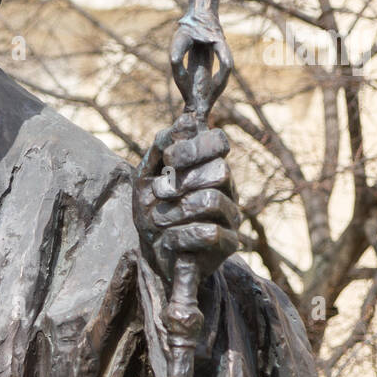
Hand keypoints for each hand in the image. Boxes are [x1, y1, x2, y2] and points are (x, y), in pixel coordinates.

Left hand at [133, 114, 240, 287]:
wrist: (153, 256)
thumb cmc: (153, 212)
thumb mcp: (146, 178)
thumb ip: (161, 148)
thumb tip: (186, 120)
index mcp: (208, 166)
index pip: (219, 142)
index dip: (195, 146)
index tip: (168, 159)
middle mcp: (227, 188)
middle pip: (220, 171)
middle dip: (182, 182)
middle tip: (161, 194)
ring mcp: (231, 216)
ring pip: (212, 201)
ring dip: (174, 211)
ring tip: (159, 220)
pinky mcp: (229, 244)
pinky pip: (209, 234)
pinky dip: (178, 237)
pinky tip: (168, 241)